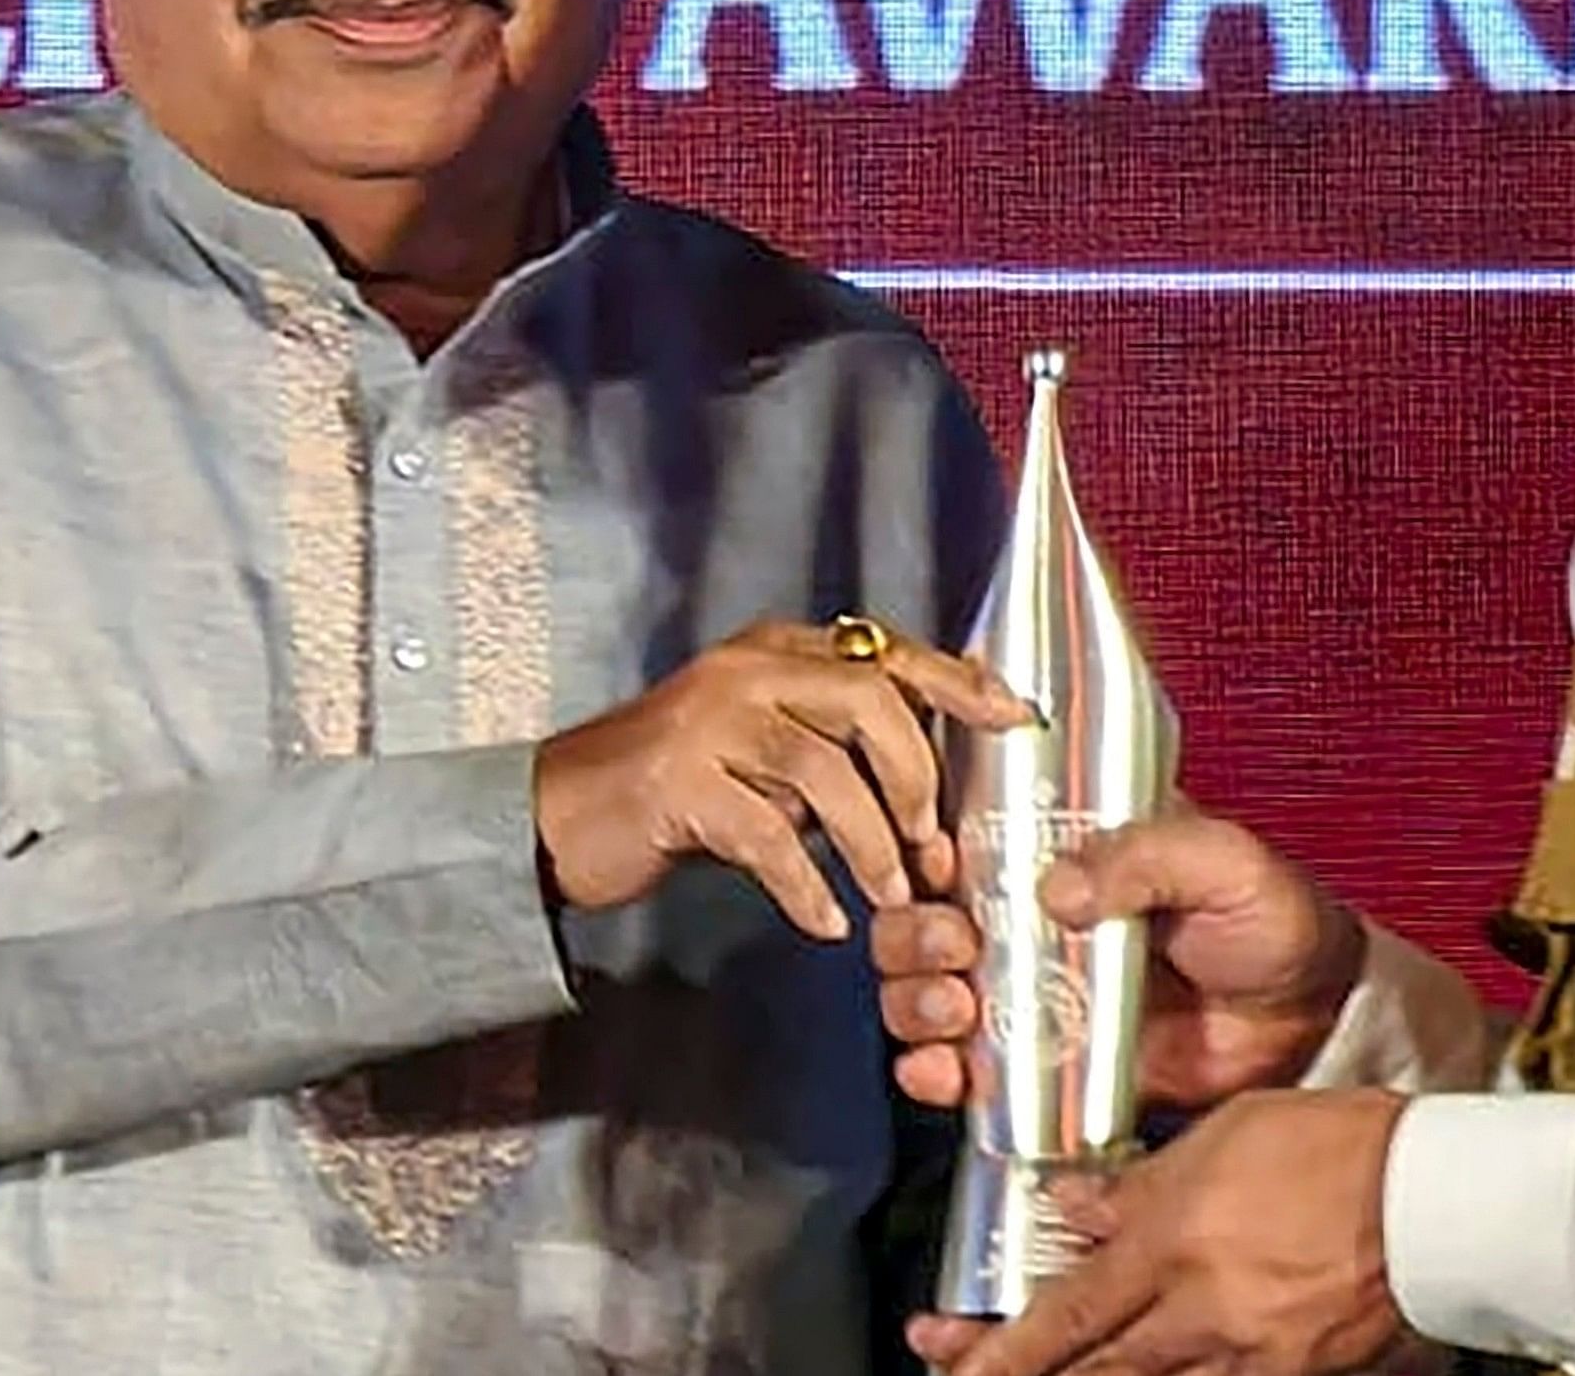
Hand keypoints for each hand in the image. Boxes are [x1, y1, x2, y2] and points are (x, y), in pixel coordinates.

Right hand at [532, 618, 1029, 938]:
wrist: (558, 815)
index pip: (886, 653)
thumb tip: (923, 790)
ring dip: (871, 845)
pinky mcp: (677, 782)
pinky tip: (825, 924)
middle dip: (917, 776)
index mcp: (776, 650)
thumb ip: (828, 746)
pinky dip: (806, 886)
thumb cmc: (675, 790)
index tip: (1015, 718)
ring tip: (891, 899)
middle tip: (934, 847)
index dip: (958, 682)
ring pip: (824, 770)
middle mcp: (746, 670)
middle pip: (868, 699)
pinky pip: (768, 836)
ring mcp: (709, 722)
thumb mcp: (760, 747)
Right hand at [876, 810, 1365, 1113]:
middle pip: (927, 919)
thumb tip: (1060, 888)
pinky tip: (947, 1073)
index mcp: (1067, 852)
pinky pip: (968, 1073)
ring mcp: (1034, 997)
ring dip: (914, 1001)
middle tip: (953, 946)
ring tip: (955, 1010)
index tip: (937, 865)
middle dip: (915, 935)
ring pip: (927, 993)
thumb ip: (1147, 856)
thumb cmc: (1274, 921)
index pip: (965, 837)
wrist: (1313, 1023)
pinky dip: (937, 1074)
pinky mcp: (1044, 1068)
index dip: (928, 850)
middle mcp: (1033, 923)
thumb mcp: (1223, 859)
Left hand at [907, 1088, 1412, 1375]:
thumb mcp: (1221, 1136)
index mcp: (1175, 1244)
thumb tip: (1072, 1205)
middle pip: (1091, 1372)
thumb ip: (1137, 1184)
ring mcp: (1248, 1357)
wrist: (1437, 1197)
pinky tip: (1161, 1366)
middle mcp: (1201, 1315)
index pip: (1065, 1312)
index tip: (944, 1355)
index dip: (998, 1348)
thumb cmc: (1336, 1148)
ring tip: (1051, 1374)